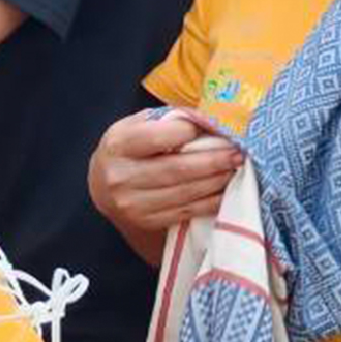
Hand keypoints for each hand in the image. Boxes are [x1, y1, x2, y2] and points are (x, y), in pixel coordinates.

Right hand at [88, 107, 241, 233]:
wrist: (102, 187)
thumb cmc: (127, 150)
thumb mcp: (133, 127)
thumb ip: (163, 121)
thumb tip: (207, 120)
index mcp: (118, 145)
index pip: (159, 137)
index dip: (190, 131)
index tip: (213, 127)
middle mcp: (121, 176)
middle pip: (178, 168)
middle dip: (214, 160)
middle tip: (238, 152)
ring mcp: (133, 203)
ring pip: (186, 192)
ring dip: (217, 180)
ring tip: (236, 168)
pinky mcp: (147, 221)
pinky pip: (187, 210)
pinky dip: (211, 200)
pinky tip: (225, 189)